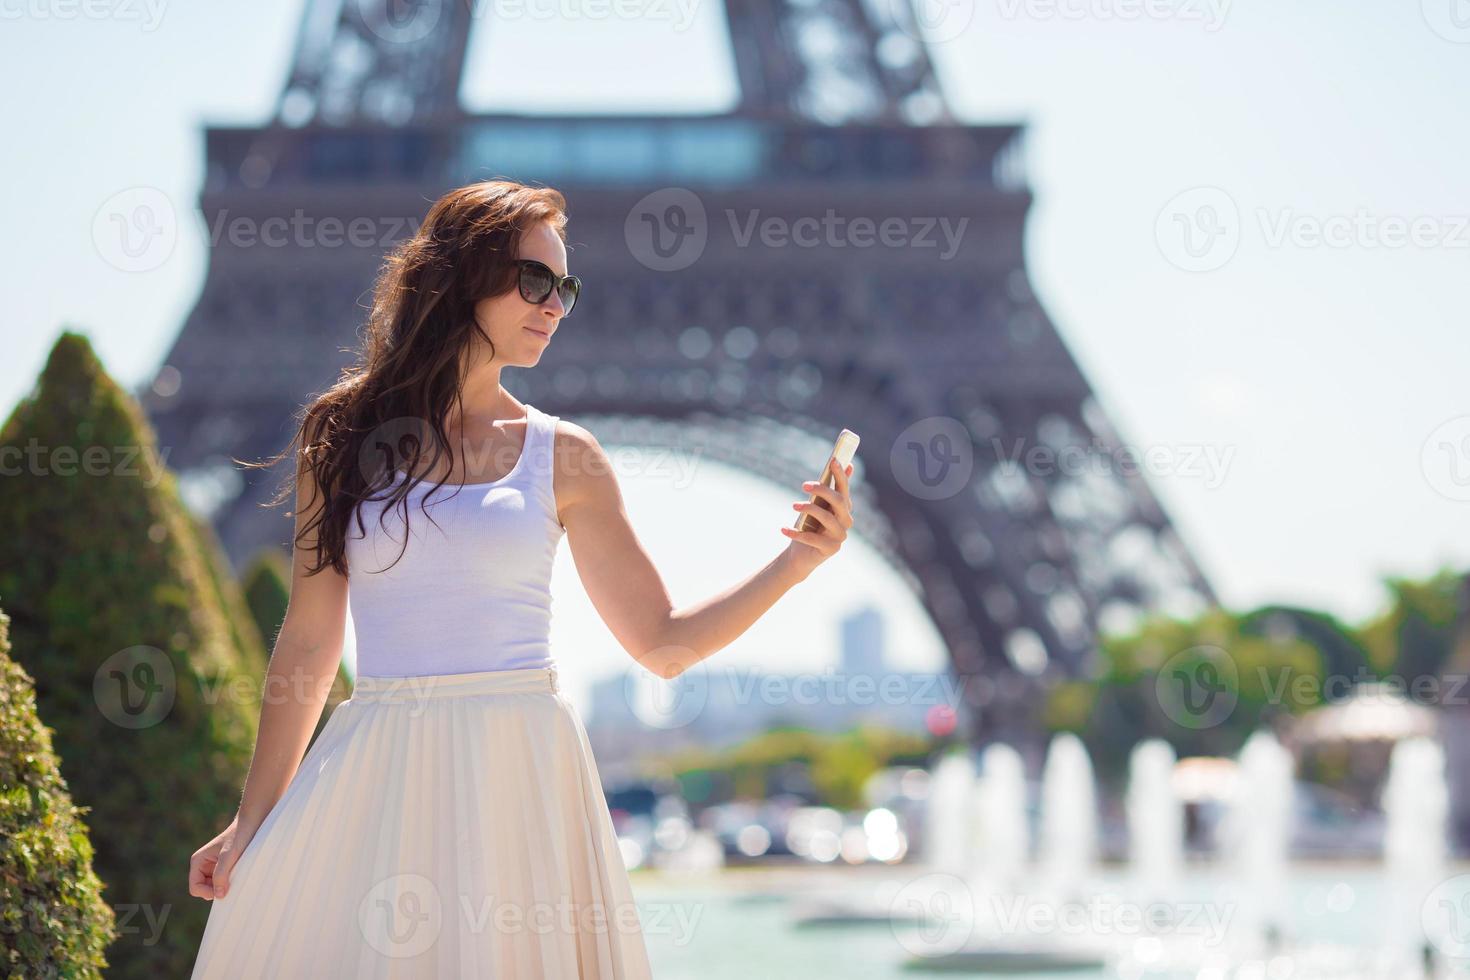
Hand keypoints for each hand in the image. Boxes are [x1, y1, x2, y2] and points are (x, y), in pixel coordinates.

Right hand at [189, 811, 259, 900]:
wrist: (252, 823)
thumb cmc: (239, 836)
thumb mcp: (229, 855)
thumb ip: (221, 875)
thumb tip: (218, 896)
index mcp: (198, 861)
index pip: (195, 888)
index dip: (208, 892)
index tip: (224, 889)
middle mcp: (202, 865)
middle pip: (203, 890)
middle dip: (216, 890)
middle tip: (232, 881)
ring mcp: (212, 867)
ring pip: (213, 887)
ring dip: (224, 886)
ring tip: (236, 875)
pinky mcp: (223, 868)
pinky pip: (222, 882)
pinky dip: (229, 883)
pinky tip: (239, 874)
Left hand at [780, 457, 854, 578]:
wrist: (801, 555)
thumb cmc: (810, 526)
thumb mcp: (817, 505)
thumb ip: (829, 488)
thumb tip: (846, 464)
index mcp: (844, 508)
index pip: (845, 489)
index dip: (841, 474)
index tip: (833, 460)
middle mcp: (846, 521)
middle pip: (838, 501)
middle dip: (822, 490)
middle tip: (804, 484)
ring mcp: (840, 536)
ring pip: (827, 518)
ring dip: (809, 509)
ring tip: (793, 505)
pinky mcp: (831, 549)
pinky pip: (813, 539)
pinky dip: (796, 533)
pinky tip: (783, 529)